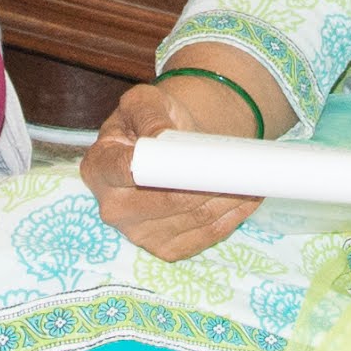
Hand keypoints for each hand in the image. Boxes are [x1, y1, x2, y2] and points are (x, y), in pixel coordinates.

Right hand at [80, 72, 268, 260]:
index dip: (164, 167)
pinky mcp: (165, 250)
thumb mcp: (145, 101)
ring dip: (229, 198)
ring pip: (195, 219)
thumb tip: (161, 136)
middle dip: (209, 182)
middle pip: (169, 201)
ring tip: (251, 174)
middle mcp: (112, 208)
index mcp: (99, 167)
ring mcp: (138, 234)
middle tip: (240, 163)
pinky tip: (247, 195)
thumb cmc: (152, 121)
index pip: (129, 170)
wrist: (164, 148)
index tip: (198, 157)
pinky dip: (232, 216)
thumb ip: (149, 113)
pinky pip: (207, 236)